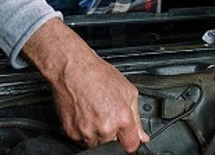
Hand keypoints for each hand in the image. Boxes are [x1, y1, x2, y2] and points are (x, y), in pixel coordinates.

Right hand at [23, 19, 150, 151]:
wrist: (72, 69)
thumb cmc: (97, 74)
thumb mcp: (127, 91)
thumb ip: (137, 117)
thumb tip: (142, 136)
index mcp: (122, 119)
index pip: (131, 146)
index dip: (130, 140)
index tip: (127, 136)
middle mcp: (104, 128)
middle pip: (112, 143)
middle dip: (111, 132)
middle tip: (106, 113)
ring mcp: (86, 132)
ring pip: (96, 143)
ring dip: (96, 133)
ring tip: (94, 112)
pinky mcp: (71, 132)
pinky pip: (80, 139)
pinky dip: (82, 130)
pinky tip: (84, 113)